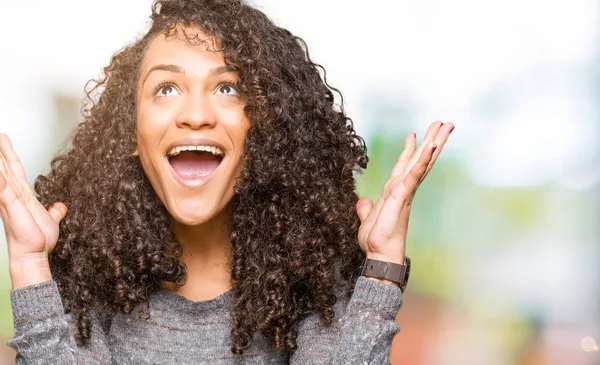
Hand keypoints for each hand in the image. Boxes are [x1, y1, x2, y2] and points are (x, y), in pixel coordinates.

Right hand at [0, 133, 67, 287]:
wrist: (34, 254)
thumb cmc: (38, 240)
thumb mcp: (51, 220)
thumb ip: (55, 211)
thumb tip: (60, 207)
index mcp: (23, 194)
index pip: (15, 169)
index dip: (10, 154)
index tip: (4, 140)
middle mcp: (14, 194)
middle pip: (6, 166)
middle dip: (2, 150)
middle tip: (0, 135)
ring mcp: (9, 198)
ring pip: (1, 173)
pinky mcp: (9, 204)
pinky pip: (2, 187)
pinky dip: (0, 179)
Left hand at [356, 121, 453, 270]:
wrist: (379, 256)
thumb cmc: (376, 241)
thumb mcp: (367, 219)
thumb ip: (366, 208)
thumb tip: (364, 201)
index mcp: (395, 191)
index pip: (405, 166)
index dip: (410, 150)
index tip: (414, 134)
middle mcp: (403, 189)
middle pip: (420, 159)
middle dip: (431, 140)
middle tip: (443, 123)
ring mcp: (405, 192)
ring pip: (422, 162)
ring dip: (434, 143)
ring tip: (445, 126)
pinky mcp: (403, 196)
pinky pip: (413, 175)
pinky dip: (422, 160)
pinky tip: (430, 147)